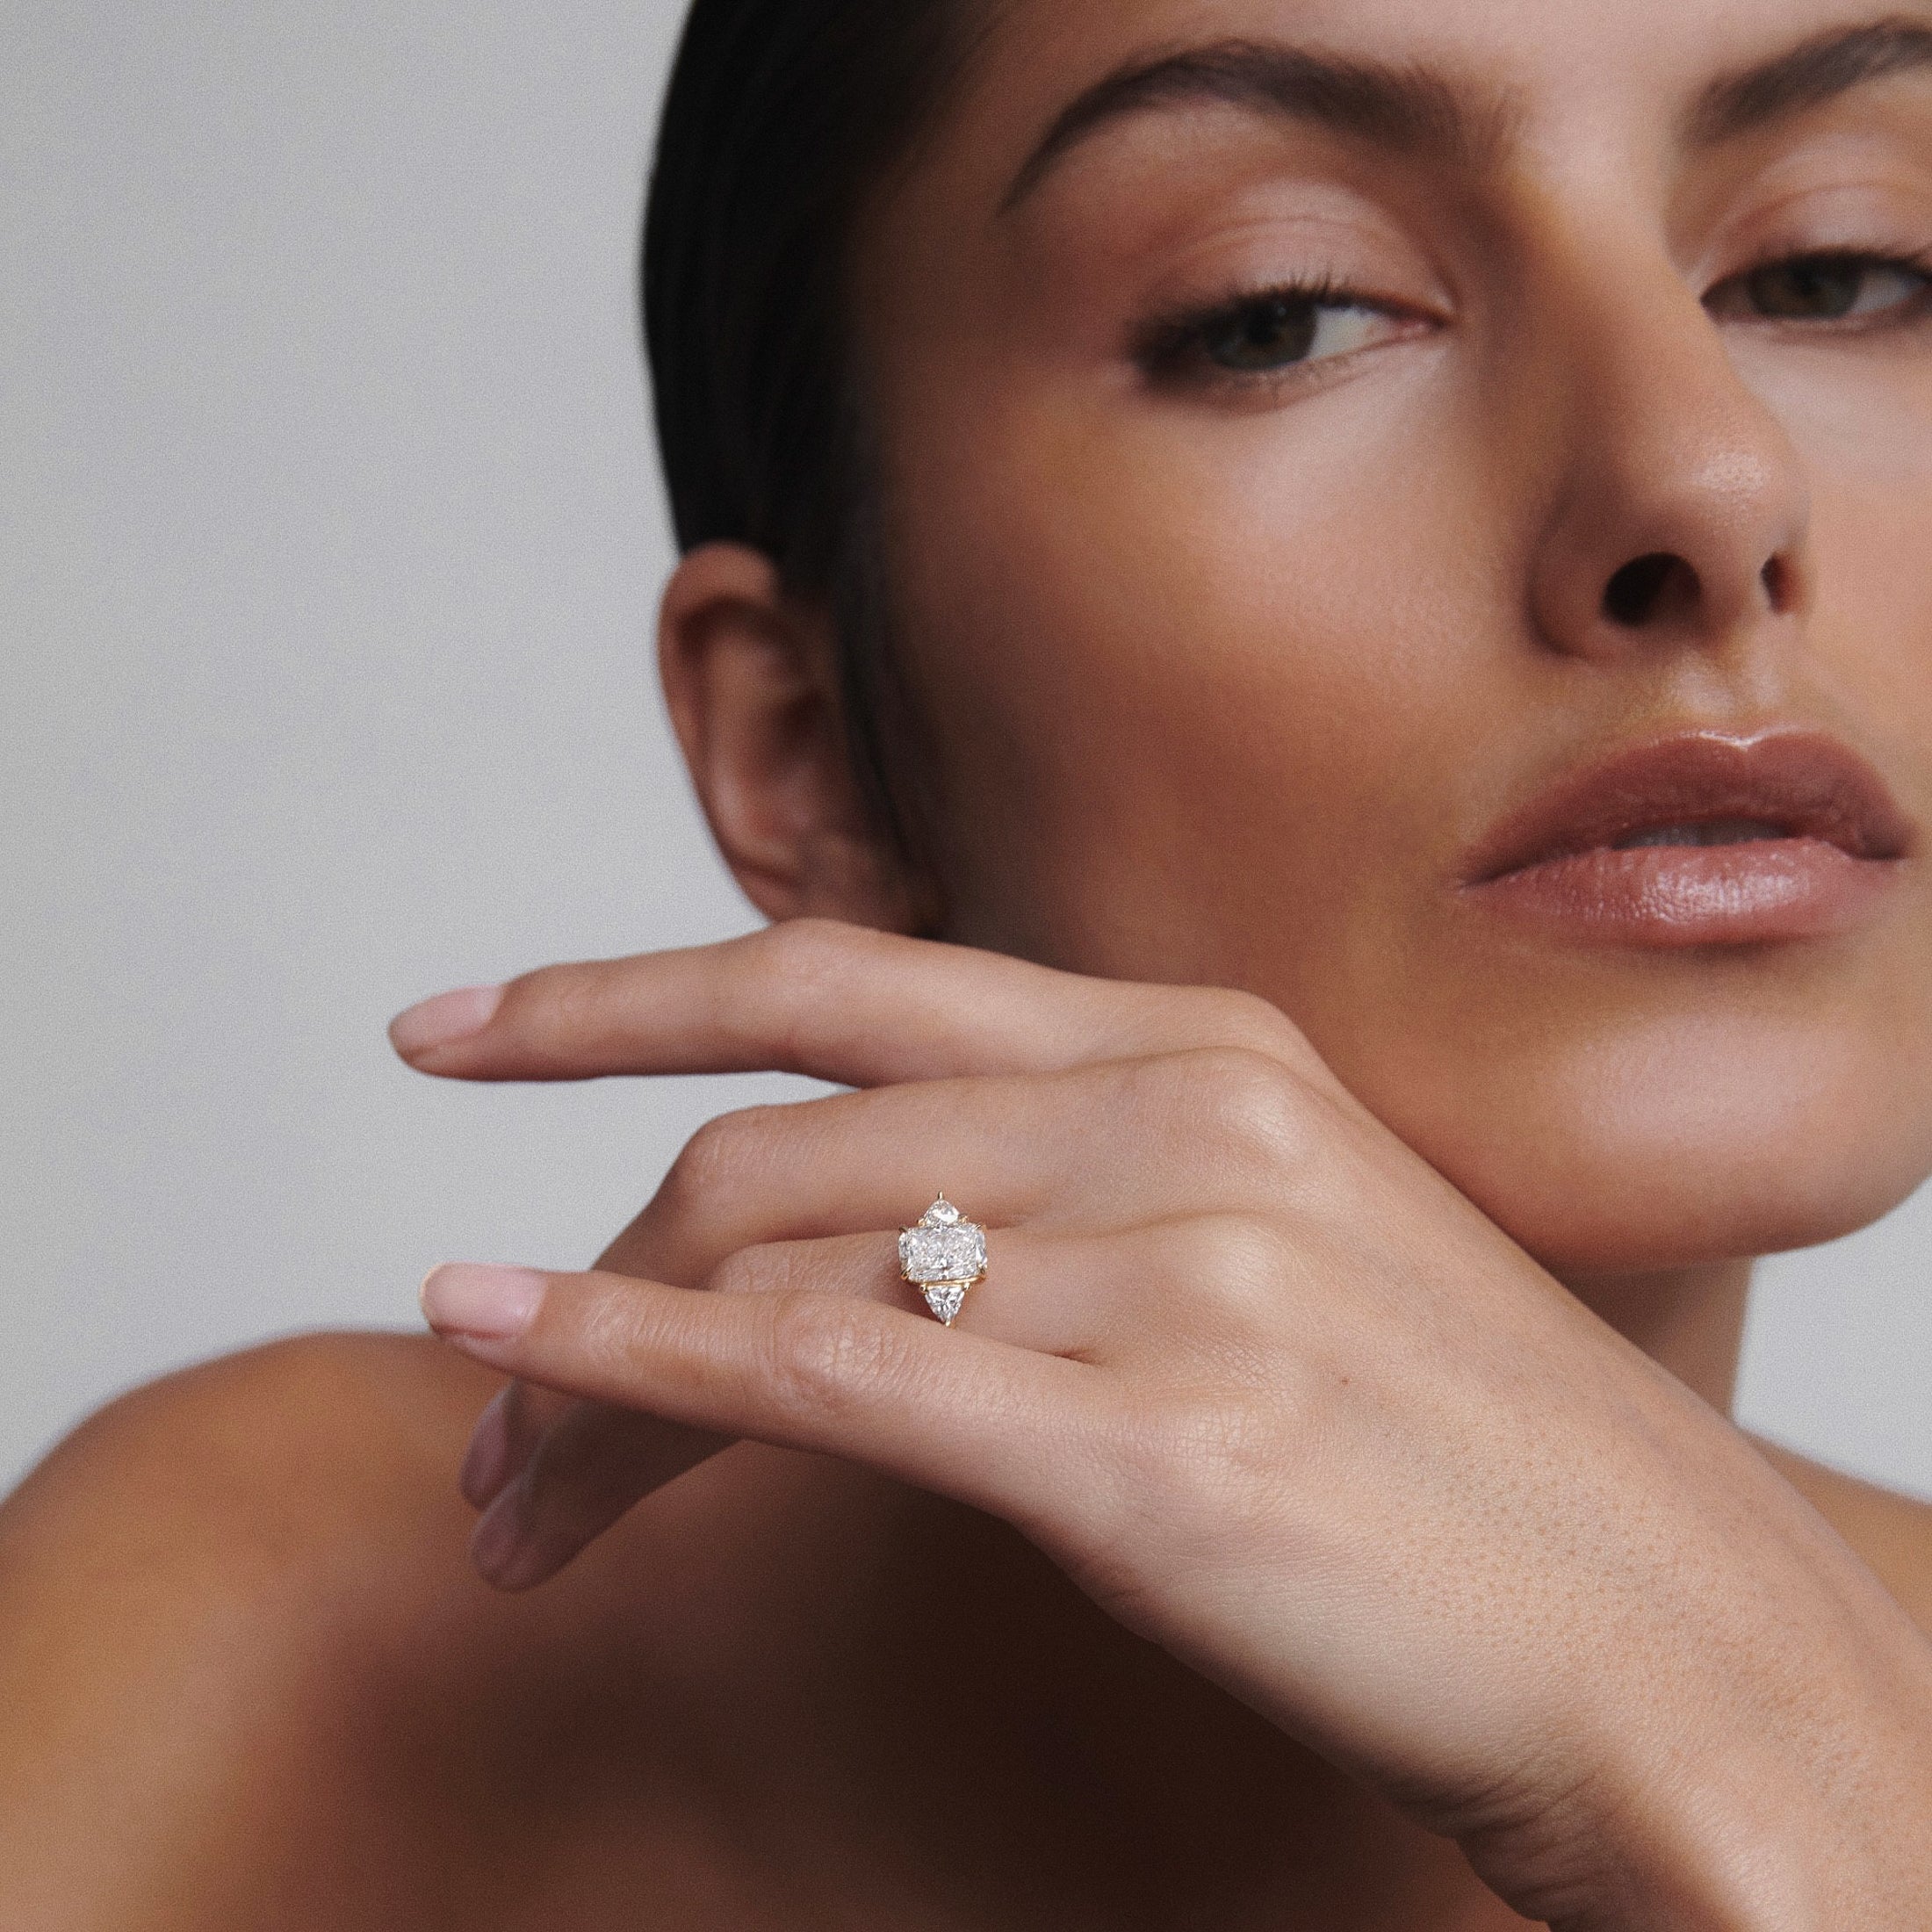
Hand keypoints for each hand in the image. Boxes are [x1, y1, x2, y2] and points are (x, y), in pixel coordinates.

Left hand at [398, 920, 1931, 1928]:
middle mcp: (1176, 1117)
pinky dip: (630, 1367)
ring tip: (509, 1496)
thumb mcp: (1272, 1243)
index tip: (461, 1027)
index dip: (621, 990)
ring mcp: (1172, 1270)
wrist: (1681, 1637)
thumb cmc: (1459, 1454)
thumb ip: (1076, 1192)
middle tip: (472, 1380)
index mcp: (1202, 1042)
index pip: (840, 978)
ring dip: (591, 1377)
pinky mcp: (1156, 1448)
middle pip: (772, 1140)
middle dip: (587, 1249)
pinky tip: (505, 1371)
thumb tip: (860, 1229)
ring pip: (771, 1268)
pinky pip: (825, 1373)